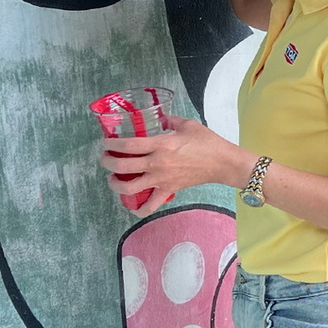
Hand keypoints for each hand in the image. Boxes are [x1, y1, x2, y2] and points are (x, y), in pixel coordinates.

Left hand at [97, 116, 250, 213]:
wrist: (223, 163)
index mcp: (160, 145)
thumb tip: (160, 119)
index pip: (128, 145)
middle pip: (122, 166)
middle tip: (105, 158)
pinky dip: (138, 209)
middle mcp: (157, 163)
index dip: (112, 144)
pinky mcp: (168, 190)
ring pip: (129, 188)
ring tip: (113, 179)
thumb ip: (170, 120)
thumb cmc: (207, 142)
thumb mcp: (187, 124)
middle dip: (107, 162)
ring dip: (115, 185)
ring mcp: (161, 179)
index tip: (105, 142)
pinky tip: (132, 205)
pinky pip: (150, 206)